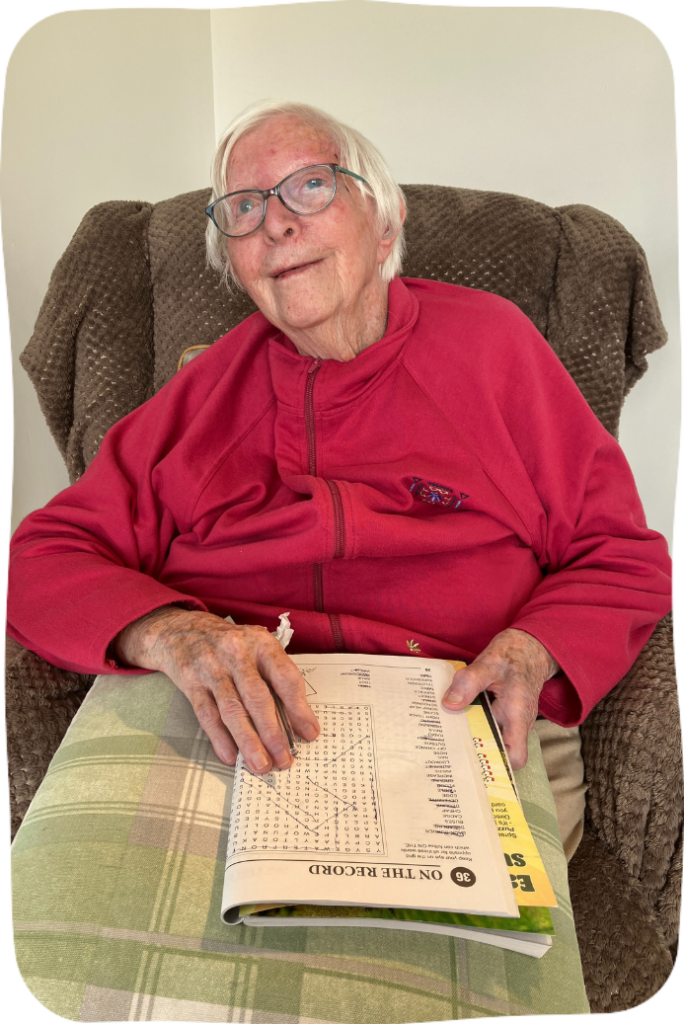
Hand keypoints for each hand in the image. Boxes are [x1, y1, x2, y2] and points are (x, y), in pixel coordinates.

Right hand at [114, 606, 319, 771]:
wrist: (181, 629)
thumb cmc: (230, 643)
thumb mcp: (257, 647)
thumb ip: (276, 677)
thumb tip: (297, 720)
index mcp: (261, 644)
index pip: (285, 678)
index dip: (299, 708)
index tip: (309, 733)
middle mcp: (237, 654)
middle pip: (258, 697)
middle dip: (273, 733)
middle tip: (284, 759)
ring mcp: (212, 668)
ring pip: (232, 710)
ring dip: (248, 741)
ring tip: (261, 765)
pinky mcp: (191, 683)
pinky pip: (207, 714)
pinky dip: (220, 738)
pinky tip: (231, 756)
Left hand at [441, 628, 558, 768]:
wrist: (528, 647)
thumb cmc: (513, 656)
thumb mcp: (489, 663)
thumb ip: (470, 682)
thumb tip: (450, 704)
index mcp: (517, 715)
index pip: (516, 756)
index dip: (499, 765)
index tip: (474, 762)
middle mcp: (516, 723)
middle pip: (498, 752)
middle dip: (475, 754)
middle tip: (448, 750)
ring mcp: (509, 720)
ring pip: (490, 739)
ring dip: (471, 739)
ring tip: (445, 737)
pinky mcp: (501, 714)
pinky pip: (487, 726)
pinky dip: (472, 724)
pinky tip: (454, 718)